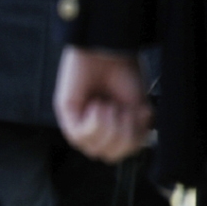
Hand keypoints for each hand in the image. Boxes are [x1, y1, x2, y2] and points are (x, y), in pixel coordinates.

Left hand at [54, 46, 151, 162]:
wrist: (110, 49)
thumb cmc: (124, 72)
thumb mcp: (139, 105)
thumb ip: (137, 130)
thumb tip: (135, 147)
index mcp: (114, 126)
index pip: (122, 153)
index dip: (134, 141)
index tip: (140, 116)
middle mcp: (95, 127)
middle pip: (108, 156)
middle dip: (123, 137)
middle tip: (124, 111)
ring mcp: (79, 122)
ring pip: (93, 150)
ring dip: (109, 129)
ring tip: (109, 106)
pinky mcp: (66, 114)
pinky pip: (78, 137)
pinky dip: (94, 124)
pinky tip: (97, 105)